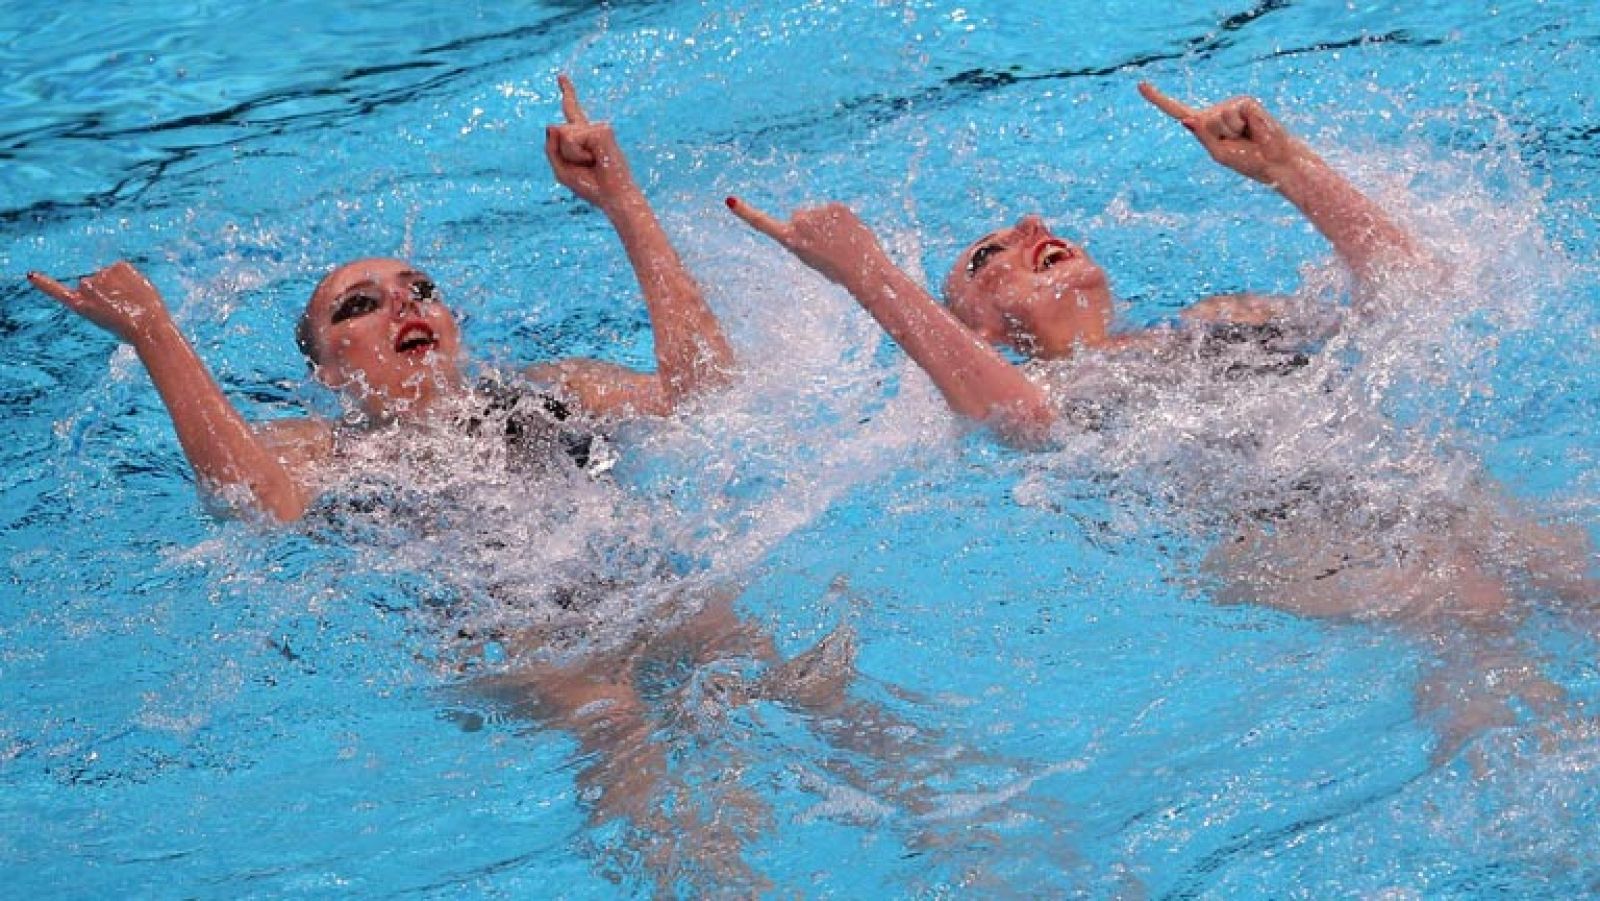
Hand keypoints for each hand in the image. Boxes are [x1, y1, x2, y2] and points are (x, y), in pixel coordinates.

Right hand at [27, 261, 171, 344]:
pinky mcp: (118, 267)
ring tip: (131, 302)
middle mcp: (85, 287)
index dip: (45, 284)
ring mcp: (101, 275)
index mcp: (80, 306)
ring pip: (109, 276)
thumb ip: (102, 302)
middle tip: (123, 308)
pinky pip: (122, 268)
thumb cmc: (133, 331)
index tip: (31, 274)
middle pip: (95, 283)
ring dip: (120, 285)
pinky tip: (135, 292)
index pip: (58, 291)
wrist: (149, 330)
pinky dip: (130, 277)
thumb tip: (108, 277)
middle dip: (108, 292)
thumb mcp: (110, 319)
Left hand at [544, 74, 639, 213]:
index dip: (567, 92)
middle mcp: (591, 128)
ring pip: (564, 135)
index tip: (561, 76)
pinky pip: (572, 139)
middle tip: (587, 166)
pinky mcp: (602, 130)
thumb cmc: (590, 186)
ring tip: (591, 163)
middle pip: (557, 131)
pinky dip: (577, 154)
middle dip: (563, 154)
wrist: (613, 197)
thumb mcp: (561, 169)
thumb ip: (550, 147)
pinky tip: (595, 159)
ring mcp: (598, 127)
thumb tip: (552, 123)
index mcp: (583, 136)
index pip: (572, 111)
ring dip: (571, 155)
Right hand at [725, 197, 891, 289]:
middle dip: (810, 226)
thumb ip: (805, 239)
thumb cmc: (838, 271)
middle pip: (799, 216)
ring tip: (840, 243)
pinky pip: (835, 211)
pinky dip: (842, 220)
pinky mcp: (835, 205)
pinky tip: (849, 234)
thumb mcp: (812, 258)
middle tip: (825, 246)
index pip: (762, 224)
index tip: (730, 200)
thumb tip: (810, 224)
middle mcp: (799, 223)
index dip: (745, 212)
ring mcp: (817, 212)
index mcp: (790, 240)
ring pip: (819, 214)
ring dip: (827, 225)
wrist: (863, 270)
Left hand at [1138, 82, 1305, 185]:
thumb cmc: (1247, 160)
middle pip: (1200, 121)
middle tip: (1238, 144)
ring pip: (1214, 118)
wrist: (1274, 161)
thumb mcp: (1218, 152)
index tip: (1140, 85)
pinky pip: (1229, 114)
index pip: (1177, 110)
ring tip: (1246, 137)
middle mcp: (1216, 111)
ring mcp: (1231, 104)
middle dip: (1217, 138)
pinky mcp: (1244, 101)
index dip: (1158, 99)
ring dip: (1230, 133)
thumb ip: (1202, 136)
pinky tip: (1251, 129)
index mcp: (1205, 125)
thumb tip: (1185, 120)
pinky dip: (1238, 126)